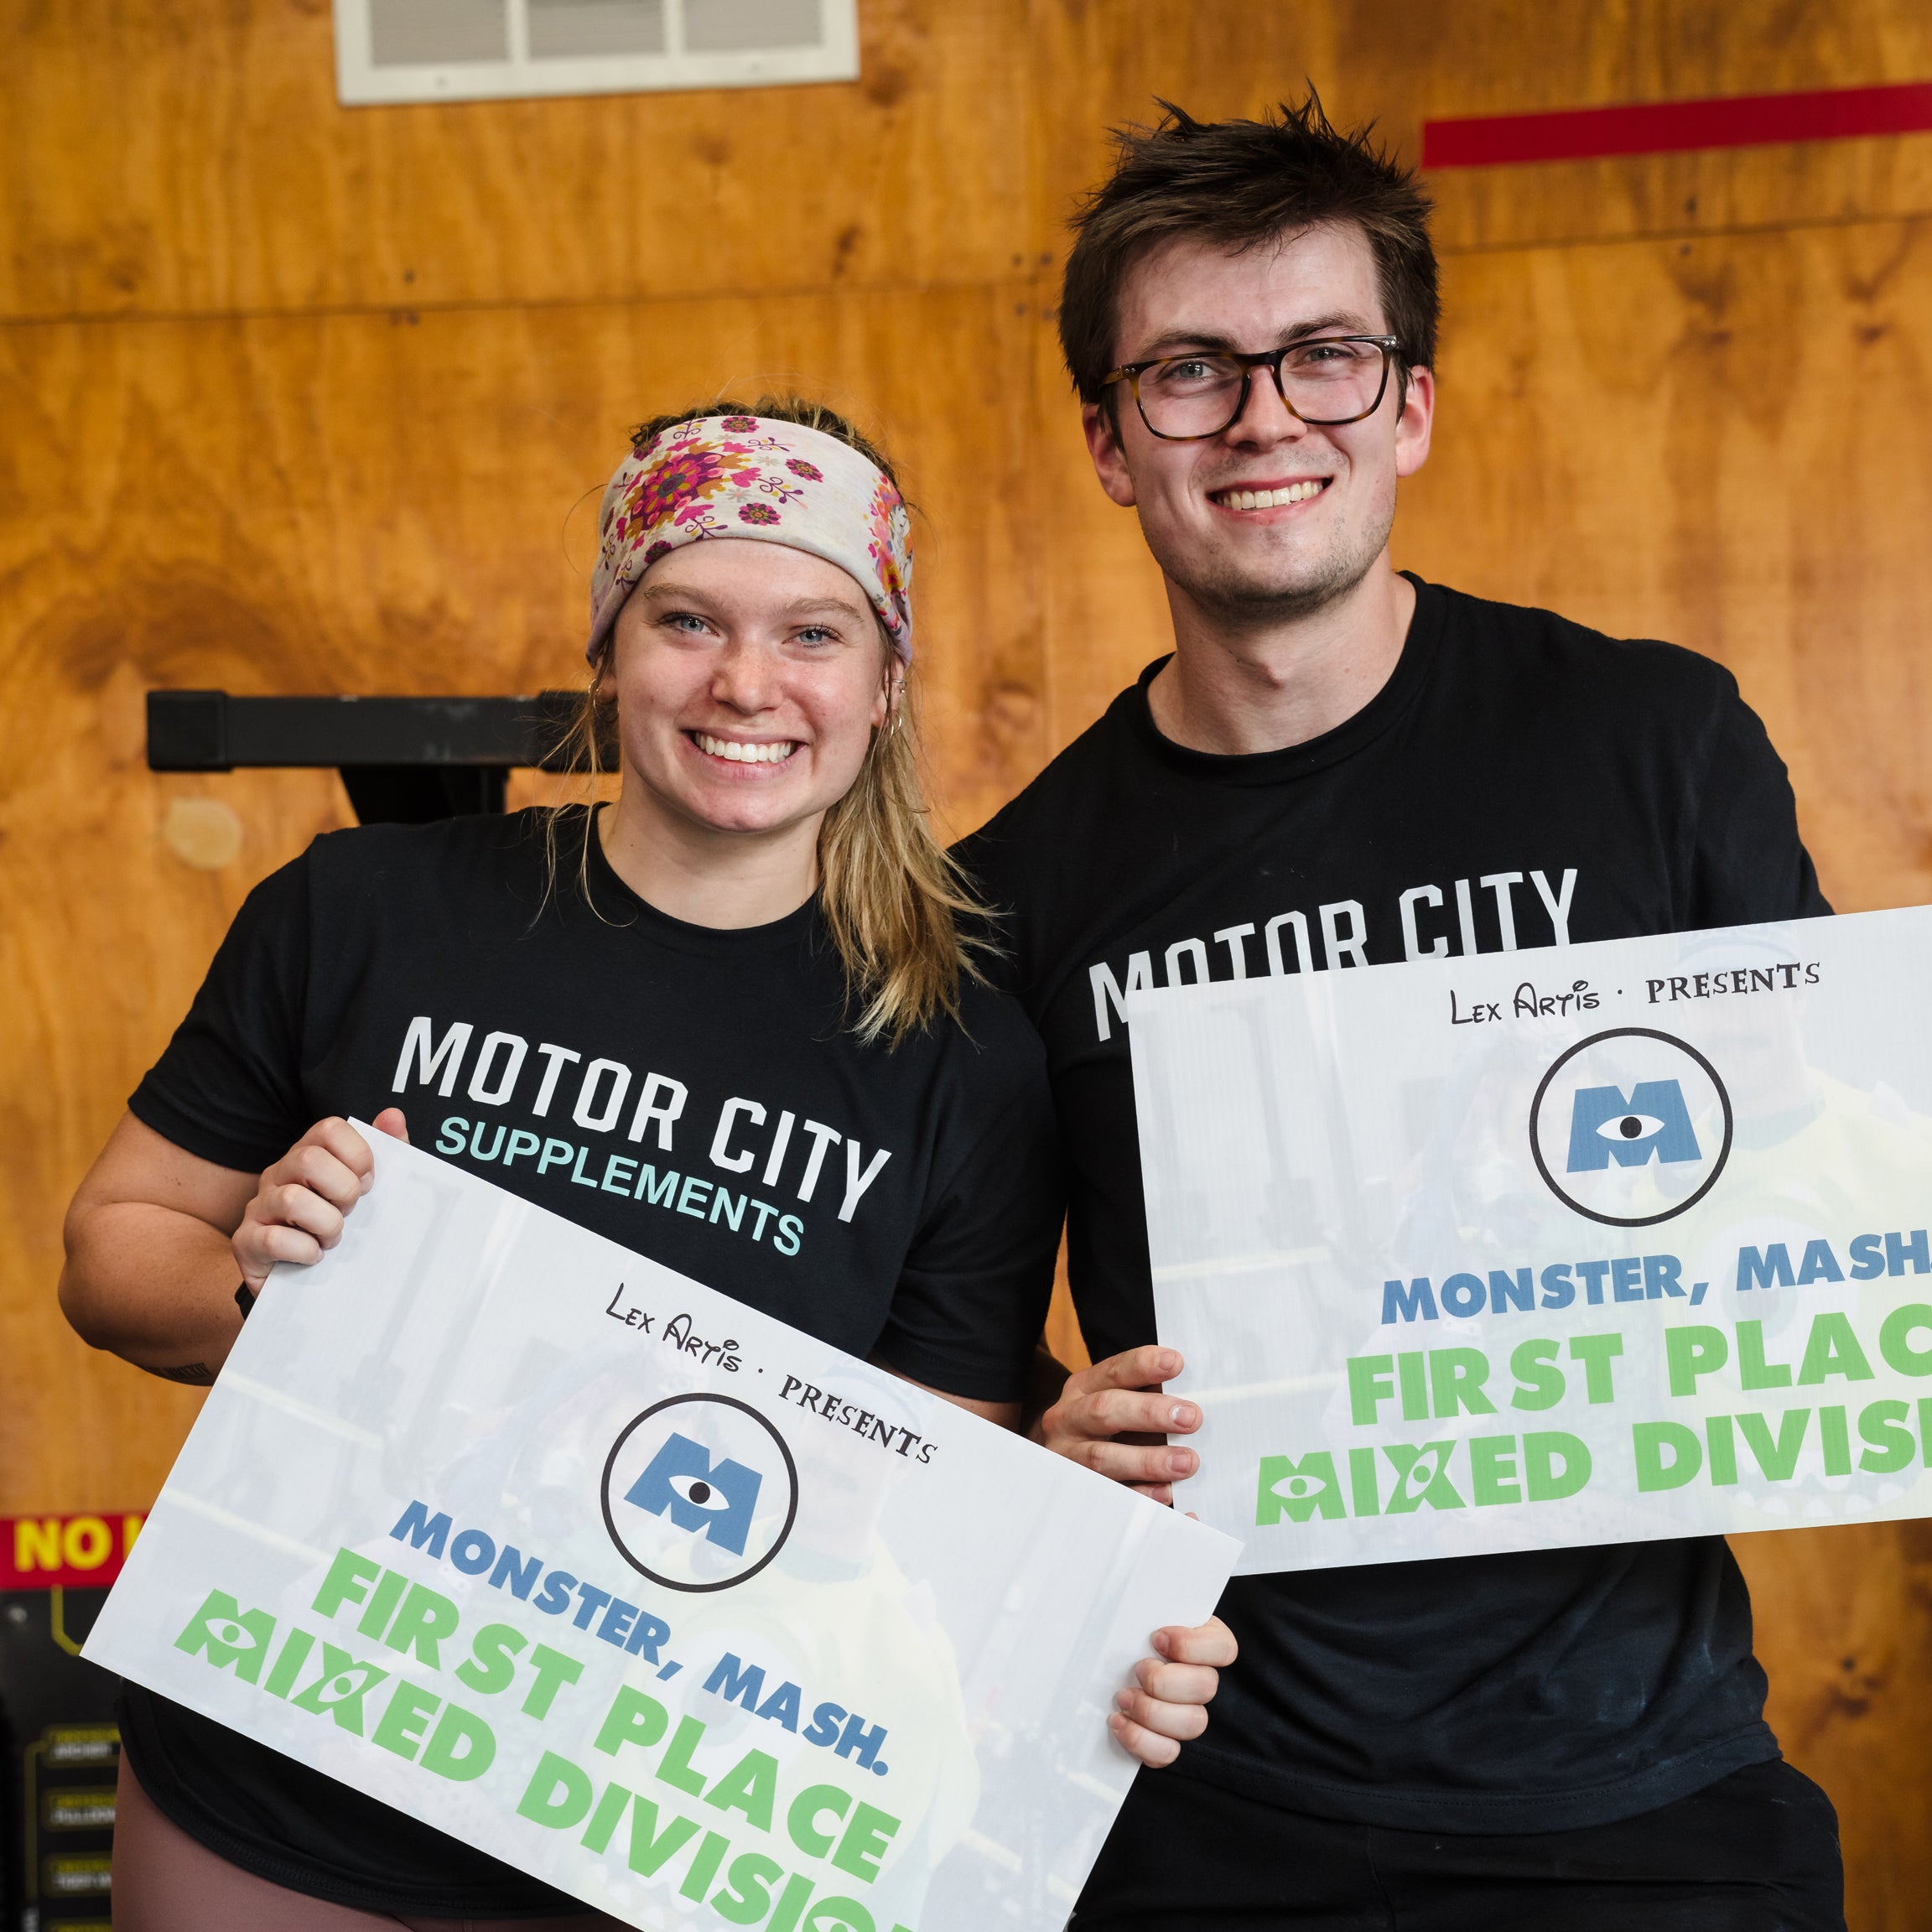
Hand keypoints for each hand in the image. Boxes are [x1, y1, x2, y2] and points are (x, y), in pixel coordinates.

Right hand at [232, 1109, 408, 1289]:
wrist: (299, 1279)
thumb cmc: (336, 1225)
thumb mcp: (366, 1189)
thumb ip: (386, 1152)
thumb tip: (393, 1115)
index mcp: (308, 1154)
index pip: (330, 1129)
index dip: (358, 1155)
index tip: (367, 1184)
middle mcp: (278, 1174)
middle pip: (309, 1160)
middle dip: (343, 1191)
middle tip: (349, 1213)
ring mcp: (258, 1206)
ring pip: (292, 1200)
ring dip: (326, 1225)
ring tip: (333, 1239)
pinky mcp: (246, 1242)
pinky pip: (274, 1240)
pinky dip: (305, 1251)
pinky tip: (314, 1257)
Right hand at [1037, 1345, 1199, 1502]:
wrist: (1058, 1458)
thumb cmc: (1101, 1426)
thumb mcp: (1112, 1400)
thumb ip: (1146, 1396)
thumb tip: (1190, 1402)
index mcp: (1082, 1388)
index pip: (1112, 1371)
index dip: (1143, 1365)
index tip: (1176, 1363)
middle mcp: (1069, 1420)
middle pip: (1104, 1411)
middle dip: (1149, 1413)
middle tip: (1191, 1418)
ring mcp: (1069, 1457)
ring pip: (1102, 1458)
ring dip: (1147, 1461)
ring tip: (1186, 1462)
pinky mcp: (1078, 1490)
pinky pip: (1109, 1497)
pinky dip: (1141, 1497)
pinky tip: (1168, 1495)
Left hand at [1109, 1616, 1237, 1767]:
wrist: (1100, 1668)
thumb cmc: (1122, 1635)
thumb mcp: (1136, 1613)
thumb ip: (1146, 1607)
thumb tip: (1134, 1591)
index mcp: (1201, 1642)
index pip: (1223, 1647)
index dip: (1191, 1646)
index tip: (1156, 1638)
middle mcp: (1200, 1679)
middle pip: (1206, 1687)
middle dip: (1165, 1681)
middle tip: (1137, 1670)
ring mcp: (1187, 1713)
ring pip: (1193, 1723)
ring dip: (1152, 1712)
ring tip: (1123, 1697)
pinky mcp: (1167, 1741)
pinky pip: (1169, 1752)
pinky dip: (1142, 1740)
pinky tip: (1119, 1722)